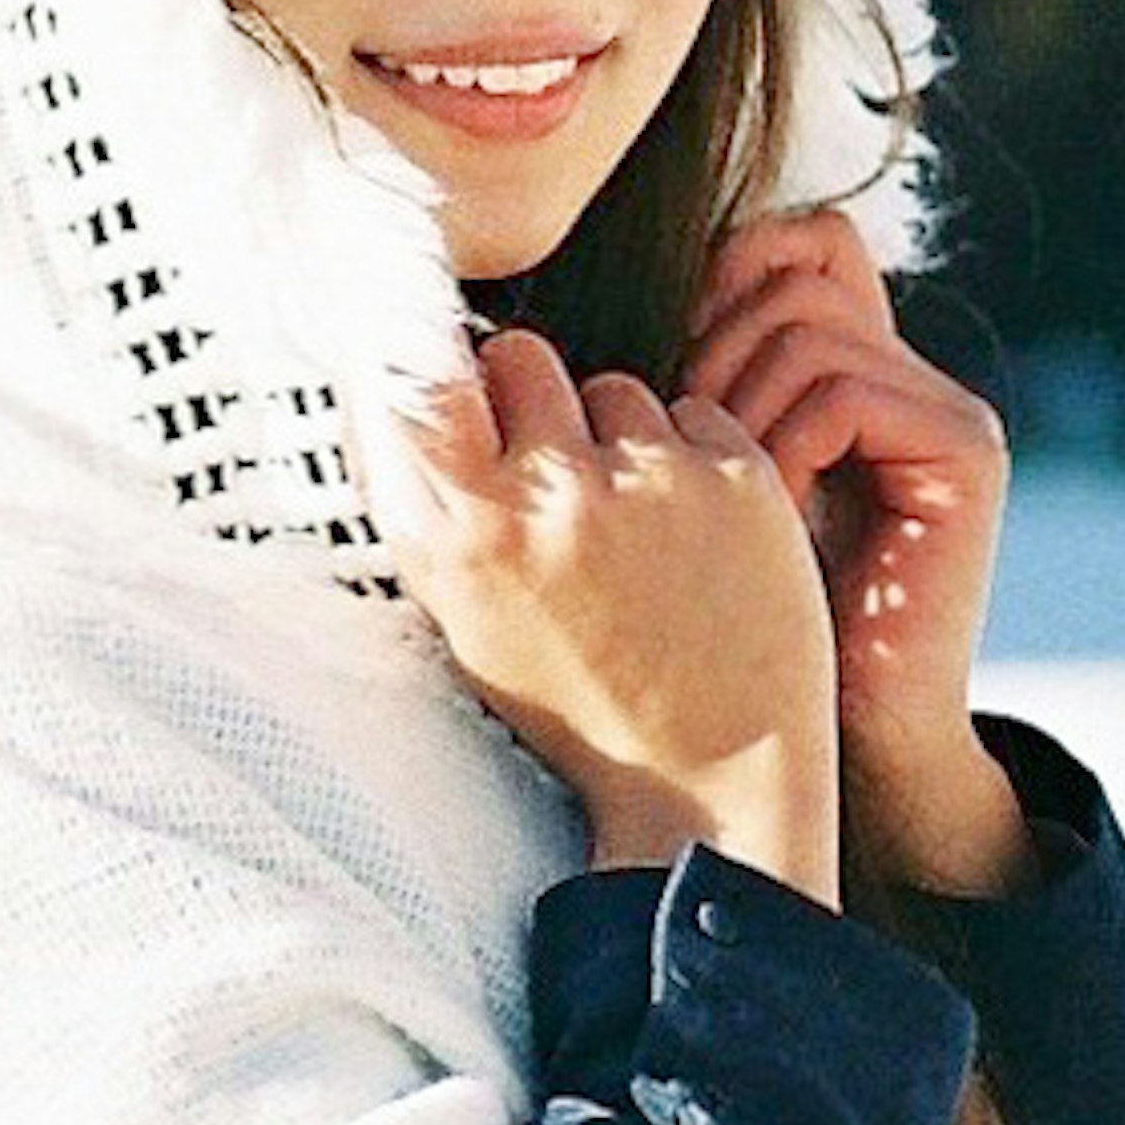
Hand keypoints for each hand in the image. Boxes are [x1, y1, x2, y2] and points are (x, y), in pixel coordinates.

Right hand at [364, 326, 840, 898]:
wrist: (715, 775)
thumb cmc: (579, 700)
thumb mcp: (465, 619)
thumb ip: (424, 507)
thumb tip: (386, 380)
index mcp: (467, 539)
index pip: (415, 374)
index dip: (425, 350)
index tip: (440, 357)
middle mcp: (552, 498)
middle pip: (520, 356)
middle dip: (530, 395)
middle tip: (551, 465)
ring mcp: (651, 480)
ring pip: (613, 389)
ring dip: (617, 437)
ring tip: (634, 528)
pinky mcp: (738, 476)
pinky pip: (694, 415)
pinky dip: (692, 459)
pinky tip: (695, 535)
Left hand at [676, 208, 1023, 889]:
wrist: (822, 746)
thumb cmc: (728, 628)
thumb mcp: (686, 488)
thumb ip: (676, 393)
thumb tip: (581, 305)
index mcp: (847, 370)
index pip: (791, 242)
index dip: (716, 280)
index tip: (660, 379)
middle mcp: (908, 373)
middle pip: (791, 272)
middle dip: (711, 353)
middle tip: (681, 456)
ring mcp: (945, 407)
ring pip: (804, 327)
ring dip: (736, 412)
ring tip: (726, 502)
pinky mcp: (964, 453)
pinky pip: (840, 392)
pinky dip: (782, 451)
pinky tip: (771, 521)